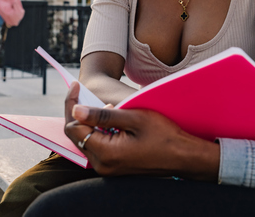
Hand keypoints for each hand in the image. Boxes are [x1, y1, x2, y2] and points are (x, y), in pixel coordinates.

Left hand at [64, 84, 219, 180]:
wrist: (183, 156)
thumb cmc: (164, 135)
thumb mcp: (134, 118)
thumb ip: (102, 115)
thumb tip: (76, 110)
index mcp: (105, 153)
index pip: (73, 127)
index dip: (71, 104)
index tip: (76, 85)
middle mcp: (102, 165)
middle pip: (76, 135)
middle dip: (78, 113)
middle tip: (84, 92)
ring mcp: (108, 168)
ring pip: (86, 140)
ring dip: (90, 122)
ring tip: (107, 106)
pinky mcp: (114, 167)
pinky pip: (98, 146)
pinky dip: (99, 131)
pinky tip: (112, 120)